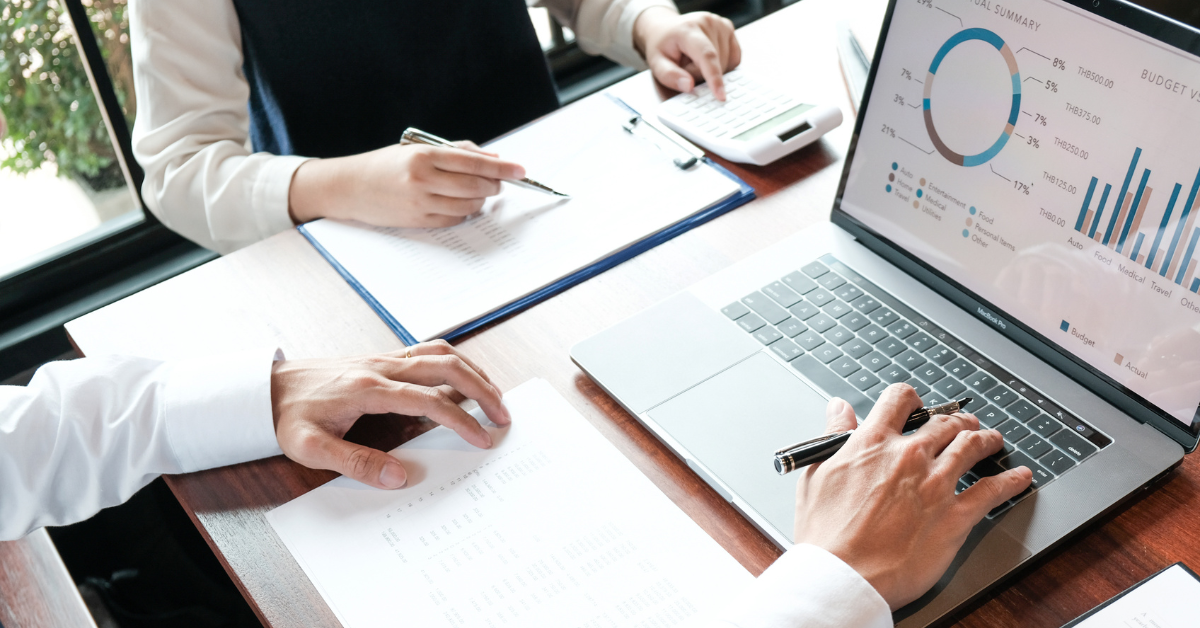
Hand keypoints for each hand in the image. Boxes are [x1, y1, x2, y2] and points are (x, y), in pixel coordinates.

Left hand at [270, 340, 510, 489]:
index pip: (429, 400)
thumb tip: (398, 476)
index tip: (483, 438)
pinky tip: (464, 378)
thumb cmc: (288, 417)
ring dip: (473, 371)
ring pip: (440, 353)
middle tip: (503, 415)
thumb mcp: (311, 449)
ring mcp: (383, 359)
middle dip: (482, 390)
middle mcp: (381, 367)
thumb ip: (355, 463)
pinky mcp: (382, 359)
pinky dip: (454, 362)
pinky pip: (427, 351)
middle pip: (446, 367)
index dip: (461, 420)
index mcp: (368, 389)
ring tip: (494, 395)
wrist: (266, 388)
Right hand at [288, 141, 525, 227]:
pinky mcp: (418, 221)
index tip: (521, 170)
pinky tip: (460, 203)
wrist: (349, 187)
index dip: (502, 167)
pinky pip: (454, 219)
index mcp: (424, 156)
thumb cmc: (386, 164)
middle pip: (477, 185)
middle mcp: (423, 179)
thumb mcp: (417, 148)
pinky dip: (464, 212)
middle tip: (499, 182)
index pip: (474, 162)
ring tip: (477, 191)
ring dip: (480, 199)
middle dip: (494, 184)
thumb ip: (454, 151)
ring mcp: (421, 203)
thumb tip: (491, 157)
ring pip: (469, 205)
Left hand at [634, 8, 741, 99]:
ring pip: (726, 63)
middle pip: (715, 64)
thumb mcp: (656, 63)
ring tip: (694, 59)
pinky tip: (707, 58)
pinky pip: (733, 59)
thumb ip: (670, 76)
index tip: (721, 96)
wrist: (664, 28)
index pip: (707, 55)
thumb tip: (689, 86)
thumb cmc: (662, 46)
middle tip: (685, 65)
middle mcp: (708, 22)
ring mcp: (721, 24)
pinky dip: (721, 65)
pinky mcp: (729, 28)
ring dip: (710, 70)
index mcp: (688, 29)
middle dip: (701, 74)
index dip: (714, 77)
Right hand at [793, 384, 1031, 608]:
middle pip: (944, 422)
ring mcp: (936, 485)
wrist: (843, 575)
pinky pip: (993, 491)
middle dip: (957, 419)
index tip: (916, 403)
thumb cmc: (825, 534)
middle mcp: (909, 456)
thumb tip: (839, 409)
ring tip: (992, 439)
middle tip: (963, 423)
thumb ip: (834, 436)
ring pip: (972, 446)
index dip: (911, 397)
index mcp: (872, 443)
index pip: (899, 399)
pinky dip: (1011, 481)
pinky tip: (1020, 477)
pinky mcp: (955, 517)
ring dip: (986, 438)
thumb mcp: (817, 474)